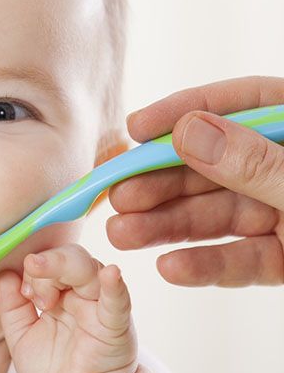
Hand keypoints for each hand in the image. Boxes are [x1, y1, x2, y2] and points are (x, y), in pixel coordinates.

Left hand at [0, 244, 137, 372]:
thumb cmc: (51, 372)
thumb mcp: (20, 336)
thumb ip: (11, 306)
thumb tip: (4, 274)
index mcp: (61, 294)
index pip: (49, 263)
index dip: (33, 271)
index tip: (24, 292)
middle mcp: (82, 295)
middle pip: (71, 258)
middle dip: (48, 265)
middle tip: (34, 288)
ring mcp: (100, 307)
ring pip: (90, 269)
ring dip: (65, 269)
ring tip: (47, 294)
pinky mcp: (115, 325)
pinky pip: (118, 301)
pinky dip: (115, 286)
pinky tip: (111, 274)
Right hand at [108, 75, 283, 286]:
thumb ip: (255, 162)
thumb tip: (188, 132)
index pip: (240, 104)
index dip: (183, 112)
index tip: (135, 128)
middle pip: (215, 166)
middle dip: (162, 183)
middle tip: (117, 196)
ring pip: (219, 215)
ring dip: (168, 226)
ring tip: (122, 235)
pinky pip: (242, 259)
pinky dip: (207, 265)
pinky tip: (169, 267)